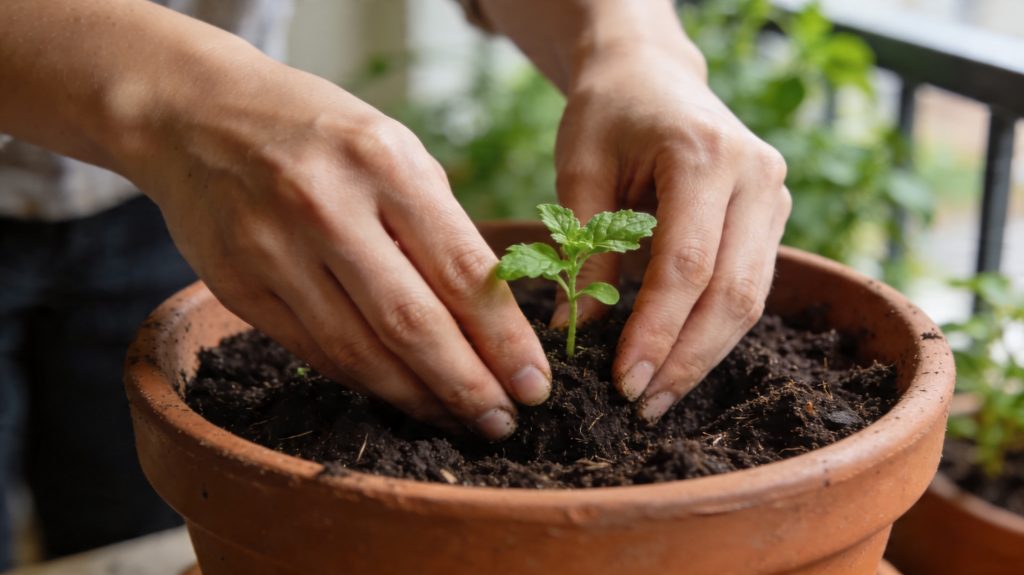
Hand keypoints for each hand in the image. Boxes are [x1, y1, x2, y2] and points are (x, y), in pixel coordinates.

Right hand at [124, 52, 550, 439]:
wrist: (193, 115)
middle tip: (503, 421)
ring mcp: (274, 250)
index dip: (504, 338)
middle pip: (412, 324)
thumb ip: (436, 222)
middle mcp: (327, 207)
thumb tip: (487, 314)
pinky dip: (365, 381)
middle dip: (468, 385)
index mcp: (383, 162)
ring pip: (360, 352)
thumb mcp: (391, 146)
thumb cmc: (316, 130)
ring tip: (459, 418)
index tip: (535, 383)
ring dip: (418, 397)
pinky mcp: (238, 286)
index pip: (461, 269)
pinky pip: (315, 352)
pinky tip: (400, 394)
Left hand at [554, 44, 790, 420]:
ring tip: (658, 397)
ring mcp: (773, 197)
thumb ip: (582, 250)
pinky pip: (750, 287)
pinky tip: (679, 360)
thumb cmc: (607, 113)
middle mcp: (755, 176)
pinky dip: (714, 329)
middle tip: (643, 406)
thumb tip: (570, 336)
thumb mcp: (580, 170)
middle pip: (733, 293)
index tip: (623, 382)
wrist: (652, 74)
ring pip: (751, 299)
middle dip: (686, 358)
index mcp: (705, 155)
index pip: (687, 265)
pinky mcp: (771, 217)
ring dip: (704, 354)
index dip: (656, 331)